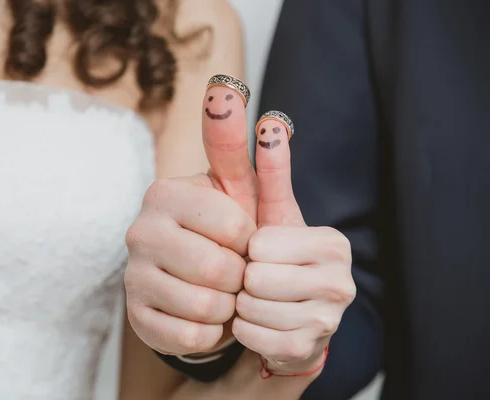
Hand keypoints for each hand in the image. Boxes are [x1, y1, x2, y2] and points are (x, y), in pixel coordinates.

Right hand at [124, 79, 258, 354]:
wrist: (213, 284)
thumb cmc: (234, 233)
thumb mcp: (243, 188)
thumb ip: (234, 142)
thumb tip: (228, 86)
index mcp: (165, 194)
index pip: (233, 225)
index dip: (252, 239)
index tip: (246, 238)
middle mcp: (140, 231)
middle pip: (217, 269)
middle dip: (243, 277)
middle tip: (239, 272)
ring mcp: (132, 277)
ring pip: (204, 306)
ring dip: (229, 306)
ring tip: (225, 293)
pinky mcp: (136, 318)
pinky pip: (189, 338)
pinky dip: (213, 333)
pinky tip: (209, 316)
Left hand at [232, 114, 355, 375]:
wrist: (286, 310)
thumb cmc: (275, 256)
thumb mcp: (268, 211)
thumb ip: (267, 167)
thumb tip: (271, 120)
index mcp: (332, 244)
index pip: (260, 244)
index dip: (247, 249)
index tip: (259, 252)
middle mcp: (341, 281)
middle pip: (255, 278)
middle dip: (243, 278)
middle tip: (255, 278)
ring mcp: (329, 320)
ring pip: (250, 308)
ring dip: (242, 304)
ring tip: (257, 298)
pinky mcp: (309, 349)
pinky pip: (251, 336)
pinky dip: (244, 329)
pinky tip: (259, 321)